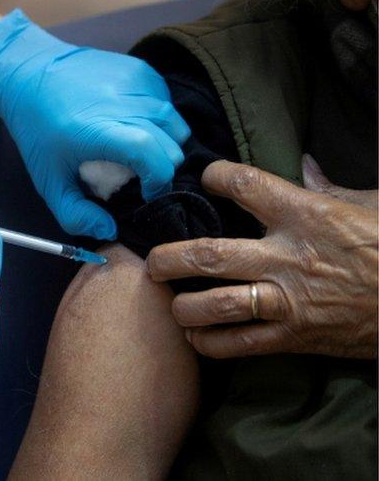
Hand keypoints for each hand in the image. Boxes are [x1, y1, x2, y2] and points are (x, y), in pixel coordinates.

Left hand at [0, 9, 189, 239]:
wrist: (30, 74)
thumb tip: (110, 230)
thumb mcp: (48, 181)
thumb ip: (75, 214)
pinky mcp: (140, 69)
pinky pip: (167, 101)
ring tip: (136, 151)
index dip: (158, 180)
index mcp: (99, 130)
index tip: (146, 192)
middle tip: (137, 175)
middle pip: (172, 143)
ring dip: (165, 143)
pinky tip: (133, 123)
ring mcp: (135, 82)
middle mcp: (123, 102)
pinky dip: (159, 119)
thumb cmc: (37, 131)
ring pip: (176, 123)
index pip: (153, 155)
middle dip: (162, 167)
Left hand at [146, 160, 377, 358]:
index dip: (217, 176)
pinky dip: (209, 344)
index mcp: (306, 216)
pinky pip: (237, 345)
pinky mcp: (292, 337)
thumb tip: (302, 162)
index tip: (206, 178)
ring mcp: (287, 301)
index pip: (245, 184)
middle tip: (152, 261)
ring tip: (170, 302)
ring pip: (214, 305)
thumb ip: (326, 187)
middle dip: (169, 258)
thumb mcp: (369, 207)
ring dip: (182, 306)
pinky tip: (195, 337)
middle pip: (208, 255)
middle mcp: (287, 258)